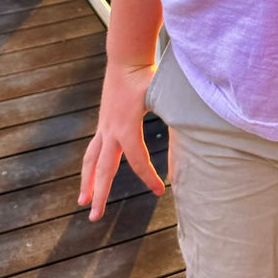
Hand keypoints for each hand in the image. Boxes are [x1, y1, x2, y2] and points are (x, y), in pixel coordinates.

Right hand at [78, 60, 164, 219]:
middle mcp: (111, 131)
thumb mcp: (163, 94)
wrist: (126, 58)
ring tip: (82, 202)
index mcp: (126, 127)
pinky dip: (91, 165)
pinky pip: (94, 149)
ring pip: (91, 160)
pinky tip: (91, 175)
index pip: (137, 161)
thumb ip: (175, 112)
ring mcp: (104, 127)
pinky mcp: (104, 123)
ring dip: (87, 182)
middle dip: (99, 194)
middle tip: (94, 218)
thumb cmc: (147, 76)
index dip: (149, 177)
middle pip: (103, 169)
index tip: (161, 191)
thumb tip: (196, 126)